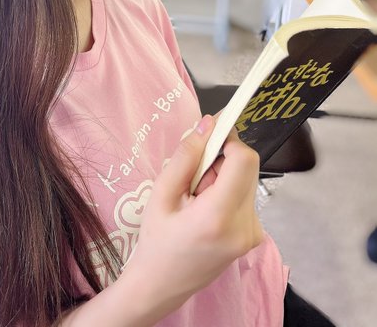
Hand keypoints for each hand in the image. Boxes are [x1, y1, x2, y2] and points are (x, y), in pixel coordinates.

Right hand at [121, 115, 263, 319]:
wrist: (161, 286)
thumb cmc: (156, 240)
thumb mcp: (161, 193)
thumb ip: (186, 156)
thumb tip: (207, 125)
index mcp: (219, 216)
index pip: (244, 160)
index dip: (230, 139)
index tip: (211, 134)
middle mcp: (244, 226)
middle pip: (247, 167)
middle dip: (222, 160)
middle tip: (194, 177)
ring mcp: (253, 234)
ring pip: (247, 180)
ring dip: (224, 177)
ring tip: (197, 197)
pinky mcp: (254, 237)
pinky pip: (246, 196)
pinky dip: (228, 193)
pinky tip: (206, 210)